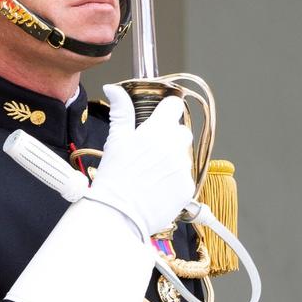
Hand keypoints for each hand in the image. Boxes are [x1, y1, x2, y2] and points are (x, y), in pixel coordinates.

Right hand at [85, 86, 194, 238]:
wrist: (119, 213)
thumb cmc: (114, 177)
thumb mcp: (115, 140)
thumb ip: (121, 112)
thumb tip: (115, 88)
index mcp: (156, 131)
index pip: (174, 106)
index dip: (167, 109)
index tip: (161, 115)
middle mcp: (174, 147)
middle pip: (182, 131)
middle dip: (169, 137)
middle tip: (150, 150)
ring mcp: (183, 167)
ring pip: (183, 155)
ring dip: (172, 159)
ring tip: (150, 172)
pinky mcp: (188, 187)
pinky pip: (185, 176)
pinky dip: (174, 179)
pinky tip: (157, 186)